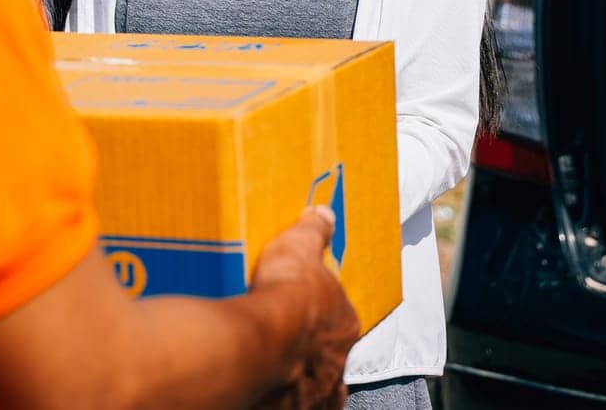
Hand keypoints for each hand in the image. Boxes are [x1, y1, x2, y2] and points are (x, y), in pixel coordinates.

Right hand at [249, 206, 359, 409]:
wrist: (261, 341)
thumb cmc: (285, 294)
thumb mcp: (299, 246)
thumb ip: (313, 232)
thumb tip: (324, 215)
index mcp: (344, 321)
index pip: (341, 315)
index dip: (323, 310)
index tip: (305, 306)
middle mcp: (338, 360)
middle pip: (331, 353)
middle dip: (318, 349)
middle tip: (294, 342)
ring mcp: (318, 388)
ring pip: (321, 385)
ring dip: (308, 378)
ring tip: (286, 371)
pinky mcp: (295, 408)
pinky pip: (298, 405)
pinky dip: (290, 399)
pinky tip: (277, 393)